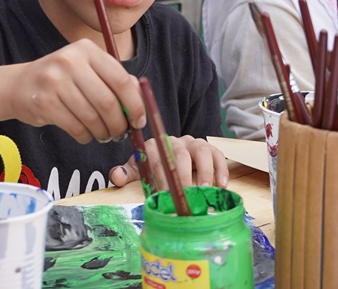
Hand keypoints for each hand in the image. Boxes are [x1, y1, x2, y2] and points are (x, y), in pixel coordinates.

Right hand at [10, 39, 146, 143]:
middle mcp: (70, 61)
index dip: (135, 104)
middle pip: (107, 101)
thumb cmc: (61, 79)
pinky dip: (86, 136)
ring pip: (92, 117)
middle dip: (119, 124)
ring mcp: (54, 81)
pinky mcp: (44, 102)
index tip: (139, 121)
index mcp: (86, 49)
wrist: (19, 86)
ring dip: (103, 133)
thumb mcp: (87, 69)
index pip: (120, 79)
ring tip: (104, 135)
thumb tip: (139, 103)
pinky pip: (76, 128)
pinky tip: (86, 134)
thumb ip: (114, 80)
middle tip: (121, 134)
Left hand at [109, 135, 227, 189]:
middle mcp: (174, 141)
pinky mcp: (209, 148)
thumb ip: (128, 174)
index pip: (156, 158)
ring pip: (200, 152)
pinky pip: (217, 154)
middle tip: (185, 195)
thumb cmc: (156, 168)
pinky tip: (221, 185)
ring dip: (203, 172)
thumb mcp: (141, 170)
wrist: (173, 155)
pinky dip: (221, 169)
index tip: (163, 195)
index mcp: (155, 146)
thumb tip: (116, 177)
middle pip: (179, 155)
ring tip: (204, 190)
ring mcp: (193, 143)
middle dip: (182, 176)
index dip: (160, 176)